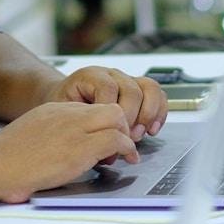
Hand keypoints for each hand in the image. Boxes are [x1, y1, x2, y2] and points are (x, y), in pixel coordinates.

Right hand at [0, 101, 138, 203]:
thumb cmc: (6, 156)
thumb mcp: (32, 132)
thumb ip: (51, 133)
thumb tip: (58, 151)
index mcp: (56, 109)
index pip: (92, 107)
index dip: (106, 122)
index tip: (108, 136)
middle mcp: (68, 114)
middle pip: (110, 107)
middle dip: (123, 124)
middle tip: (123, 142)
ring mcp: (74, 129)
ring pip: (117, 119)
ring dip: (126, 136)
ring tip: (127, 153)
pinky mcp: (79, 149)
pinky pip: (115, 141)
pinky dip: (126, 149)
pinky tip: (125, 159)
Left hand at [43, 67, 168, 142]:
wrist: (65, 98)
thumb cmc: (64, 107)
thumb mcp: (65, 113)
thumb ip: (82, 124)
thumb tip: (102, 148)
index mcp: (90, 76)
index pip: (108, 89)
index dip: (112, 113)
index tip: (110, 133)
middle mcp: (110, 74)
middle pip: (131, 90)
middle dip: (131, 118)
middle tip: (126, 139)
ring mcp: (125, 80)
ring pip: (149, 88)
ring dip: (148, 114)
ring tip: (140, 134)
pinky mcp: (138, 89)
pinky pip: (157, 93)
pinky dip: (159, 111)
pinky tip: (152, 128)